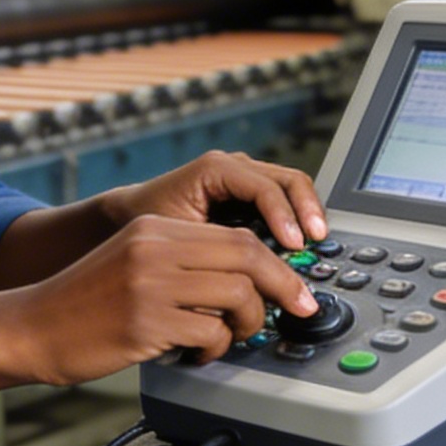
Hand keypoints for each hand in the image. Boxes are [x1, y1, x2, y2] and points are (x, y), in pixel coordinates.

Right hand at [0, 215, 317, 387]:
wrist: (31, 329)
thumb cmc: (83, 305)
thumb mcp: (132, 263)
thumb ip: (181, 262)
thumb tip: (247, 280)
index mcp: (153, 230)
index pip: (236, 235)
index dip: (277, 263)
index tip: (295, 286)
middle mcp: (154, 248)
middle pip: (248, 256)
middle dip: (285, 287)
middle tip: (299, 309)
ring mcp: (150, 284)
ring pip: (238, 294)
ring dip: (248, 323)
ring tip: (228, 338)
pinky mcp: (145, 323)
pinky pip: (211, 332)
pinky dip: (216, 349)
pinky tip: (197, 355)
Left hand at [104, 151, 327, 250]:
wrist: (128, 218)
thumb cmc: (146, 228)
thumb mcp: (176, 238)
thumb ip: (210, 251)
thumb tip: (247, 277)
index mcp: (214, 170)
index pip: (264, 187)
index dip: (284, 216)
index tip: (293, 244)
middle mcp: (234, 168)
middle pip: (288, 180)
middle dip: (306, 210)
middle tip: (317, 241)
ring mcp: (245, 177)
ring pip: (293, 187)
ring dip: (307, 213)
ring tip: (316, 243)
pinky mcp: (252, 194)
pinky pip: (285, 199)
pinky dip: (298, 218)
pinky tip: (302, 244)